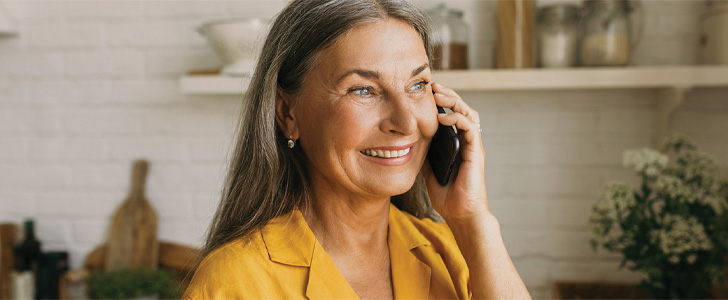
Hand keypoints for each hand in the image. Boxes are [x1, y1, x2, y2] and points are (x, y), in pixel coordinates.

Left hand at [423, 82, 488, 221]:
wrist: (460, 214)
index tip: (426, 93)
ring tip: (438, 95)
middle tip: (432, 87)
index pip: (452, 114)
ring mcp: (473, 146)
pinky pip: (470, 129)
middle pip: (462, 109)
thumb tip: (409, 141)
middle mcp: (467, 142)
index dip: (442, 102)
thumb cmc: (447, 194)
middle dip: (448, 95)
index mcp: (457, 143)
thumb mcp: (428, 169)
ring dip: (454, 101)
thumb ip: (424, 153)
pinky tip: (443, 117)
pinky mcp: (476, 153)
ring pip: (469, 114)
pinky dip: (457, 118)